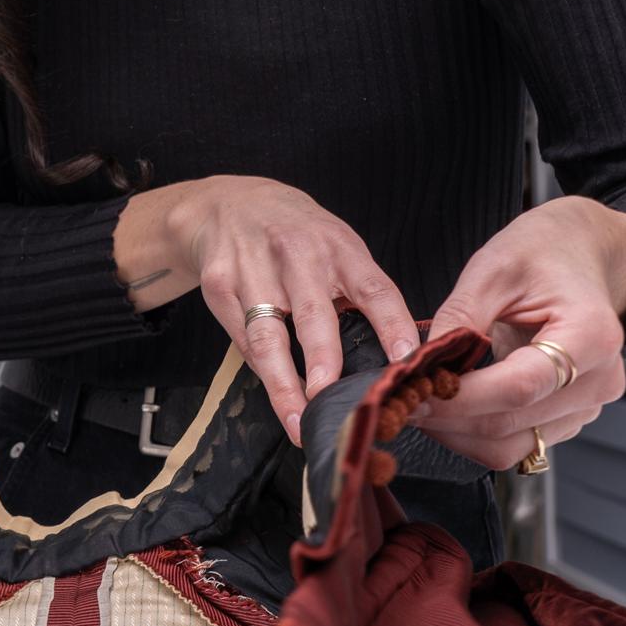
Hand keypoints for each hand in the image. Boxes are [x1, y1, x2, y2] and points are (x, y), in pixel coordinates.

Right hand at [166, 175, 419, 444]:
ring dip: (284, 384)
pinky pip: (242, 338)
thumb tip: (390, 354)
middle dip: (324, 360)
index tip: (407, 360)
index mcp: (338, 246)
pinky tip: (277, 395)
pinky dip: (261, 371)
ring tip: (299, 421)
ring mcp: (253, 268)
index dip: (392, 324)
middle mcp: (296, 254)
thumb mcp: (335, 246)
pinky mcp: (219, 285)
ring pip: (268, 335)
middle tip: (334, 400)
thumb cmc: (294, 234)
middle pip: (313, 313)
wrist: (226, 204)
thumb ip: (358, 291)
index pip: (373, 287)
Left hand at [412, 196, 625, 467]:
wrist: (574, 254)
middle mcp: (598, 380)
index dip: (460, 397)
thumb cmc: (539, 254)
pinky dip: (475, 432)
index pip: (519, 386)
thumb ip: (459, 320)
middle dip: (448, 417)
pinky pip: (517, 443)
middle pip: (512, 424)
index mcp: (590, 336)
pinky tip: (447, 407)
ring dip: (457, 432)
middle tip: (400, 400)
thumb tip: (420, 363)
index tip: (415, 391)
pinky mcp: (567, 418)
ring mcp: (586, 405)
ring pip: (512, 445)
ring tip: (418, 403)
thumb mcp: (492, 270)